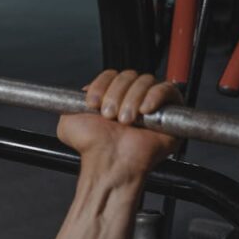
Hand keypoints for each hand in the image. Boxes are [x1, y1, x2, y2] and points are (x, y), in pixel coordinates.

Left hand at [57, 70, 182, 173]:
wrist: (108, 163)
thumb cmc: (93, 148)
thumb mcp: (68, 123)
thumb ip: (70, 103)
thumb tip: (81, 92)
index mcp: (112, 98)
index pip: (111, 75)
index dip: (101, 85)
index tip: (93, 103)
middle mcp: (131, 99)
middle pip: (128, 76)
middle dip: (116, 95)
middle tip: (110, 116)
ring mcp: (151, 104)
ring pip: (145, 81)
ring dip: (132, 99)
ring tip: (125, 121)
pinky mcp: (170, 111)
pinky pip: (167, 90)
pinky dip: (154, 96)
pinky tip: (144, 111)